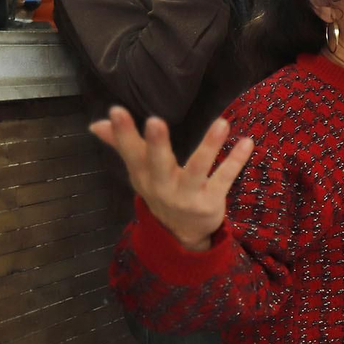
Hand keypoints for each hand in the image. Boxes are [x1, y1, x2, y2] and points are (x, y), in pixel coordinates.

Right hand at [90, 106, 253, 251]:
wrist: (180, 234)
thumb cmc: (160, 191)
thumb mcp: (140, 172)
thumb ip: (122, 145)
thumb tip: (96, 124)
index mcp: (143, 175)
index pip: (130, 152)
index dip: (123, 133)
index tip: (116, 110)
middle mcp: (162, 186)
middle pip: (158, 163)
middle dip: (156, 143)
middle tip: (155, 121)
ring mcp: (187, 195)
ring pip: (197, 169)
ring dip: (209, 146)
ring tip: (222, 123)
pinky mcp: (210, 202)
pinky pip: (224, 179)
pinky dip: (236, 161)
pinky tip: (247, 142)